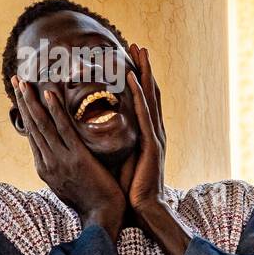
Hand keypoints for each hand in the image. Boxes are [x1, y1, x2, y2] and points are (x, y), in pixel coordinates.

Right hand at [11, 76, 126, 238]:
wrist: (104, 216)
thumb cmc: (92, 199)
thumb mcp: (68, 182)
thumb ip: (62, 164)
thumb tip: (61, 150)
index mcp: (45, 167)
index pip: (32, 134)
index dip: (25, 112)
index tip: (20, 94)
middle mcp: (47, 162)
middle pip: (32, 126)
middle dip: (23, 101)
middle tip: (15, 79)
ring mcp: (60, 160)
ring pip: (42, 125)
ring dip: (32, 100)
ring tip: (24, 80)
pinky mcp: (76, 159)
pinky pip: (63, 129)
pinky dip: (55, 110)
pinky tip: (50, 93)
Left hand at [124, 44, 165, 210]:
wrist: (144, 210)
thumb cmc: (131, 189)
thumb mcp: (122, 159)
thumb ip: (117, 143)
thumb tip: (98, 131)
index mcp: (148, 135)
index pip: (144, 100)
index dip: (141, 78)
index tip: (133, 59)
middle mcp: (154, 131)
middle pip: (150, 92)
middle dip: (145, 67)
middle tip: (139, 45)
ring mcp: (155, 136)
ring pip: (150, 96)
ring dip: (144, 71)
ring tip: (139, 50)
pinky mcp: (151, 144)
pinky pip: (143, 113)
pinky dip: (138, 93)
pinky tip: (132, 77)